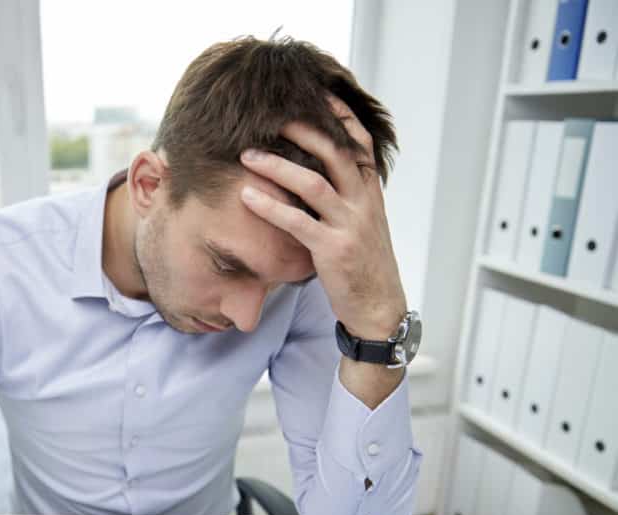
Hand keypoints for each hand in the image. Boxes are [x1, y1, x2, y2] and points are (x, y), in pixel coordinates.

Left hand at [238, 94, 406, 340]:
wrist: (379, 308)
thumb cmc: (363, 265)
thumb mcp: (363, 223)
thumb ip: (348, 196)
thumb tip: (323, 170)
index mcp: (371, 193)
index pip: (360, 143)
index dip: (340, 117)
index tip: (317, 94)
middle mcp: (364, 203)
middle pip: (335, 153)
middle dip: (302, 130)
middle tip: (269, 117)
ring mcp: (350, 225)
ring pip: (313, 184)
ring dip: (277, 166)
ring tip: (247, 154)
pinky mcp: (333, 250)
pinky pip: (297, 223)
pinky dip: (269, 208)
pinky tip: (246, 197)